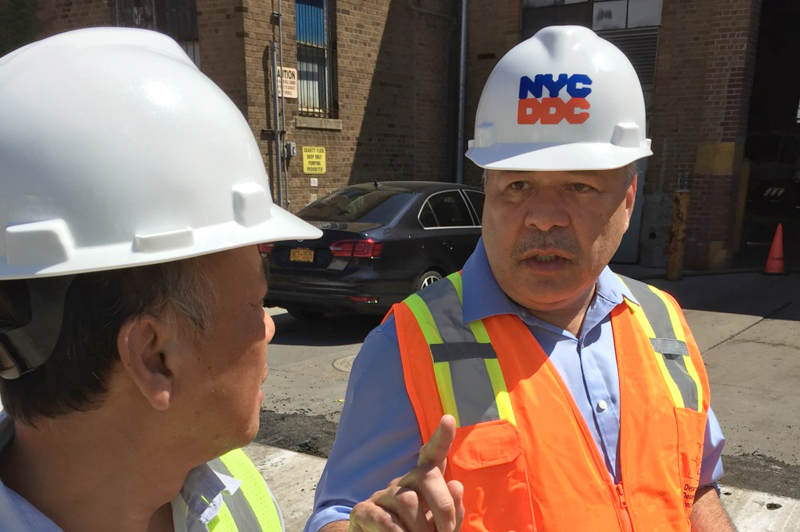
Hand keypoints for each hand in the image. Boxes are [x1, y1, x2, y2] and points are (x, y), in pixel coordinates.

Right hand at [348, 415, 463, 531]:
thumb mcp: (439, 526)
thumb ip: (452, 509)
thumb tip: (455, 485)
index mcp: (422, 483)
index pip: (431, 455)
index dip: (440, 438)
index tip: (448, 420)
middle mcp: (402, 482)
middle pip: (425, 475)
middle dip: (443, 506)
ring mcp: (381, 495)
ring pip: (408, 501)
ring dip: (421, 529)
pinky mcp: (363, 511)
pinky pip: (385, 519)